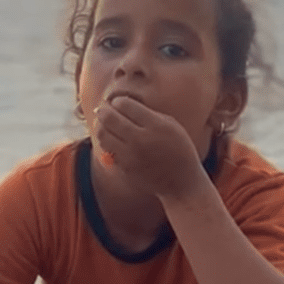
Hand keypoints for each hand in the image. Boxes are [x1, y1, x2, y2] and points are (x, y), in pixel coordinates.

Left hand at [94, 96, 209, 200]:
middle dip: (104, 110)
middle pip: (109, 117)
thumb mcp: (172, 126)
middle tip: (104, 109)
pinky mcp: (125, 167)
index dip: (118, 101)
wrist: (182, 182)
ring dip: (101, 126)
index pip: (124, 104)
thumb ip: (149, 113)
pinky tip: (112, 139)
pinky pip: (107, 149)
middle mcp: (142, 139)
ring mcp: (132, 155)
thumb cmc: (179, 150)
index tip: (120, 103)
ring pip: (102, 133)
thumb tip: (120, 103)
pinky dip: (106, 142)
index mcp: (157, 126)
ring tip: (106, 124)